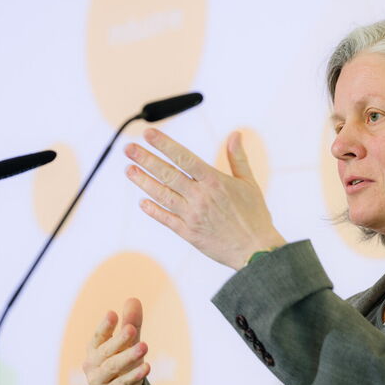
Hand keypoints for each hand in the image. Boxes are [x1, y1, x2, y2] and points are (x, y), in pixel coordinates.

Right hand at [83, 298, 149, 384]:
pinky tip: (146, 367)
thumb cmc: (121, 368)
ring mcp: (98, 382)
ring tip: (144, 347)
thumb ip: (131, 324)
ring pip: (113, 367)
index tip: (112, 314)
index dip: (105, 326)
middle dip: (119, 340)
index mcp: (95, 351)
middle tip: (132, 329)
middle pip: (106, 351)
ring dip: (128, 357)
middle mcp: (92, 365)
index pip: (98, 337)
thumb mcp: (128, 346)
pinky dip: (133, 376)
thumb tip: (133, 300)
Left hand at [124, 128, 285, 269]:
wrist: (256, 251)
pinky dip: (153, 210)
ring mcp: (192, 216)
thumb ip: (238, 158)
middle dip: (145, 160)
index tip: (148, 134)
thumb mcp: (249, 183)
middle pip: (167, 174)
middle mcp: (200, 197)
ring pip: (162, 195)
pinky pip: (166, 219)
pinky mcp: (188, 233)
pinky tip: (142, 201)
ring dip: (143, 181)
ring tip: (128, 169)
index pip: (184, 158)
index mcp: (214, 181)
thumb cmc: (255, 216)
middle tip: (128, 148)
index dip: (164, 145)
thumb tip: (235, 134)